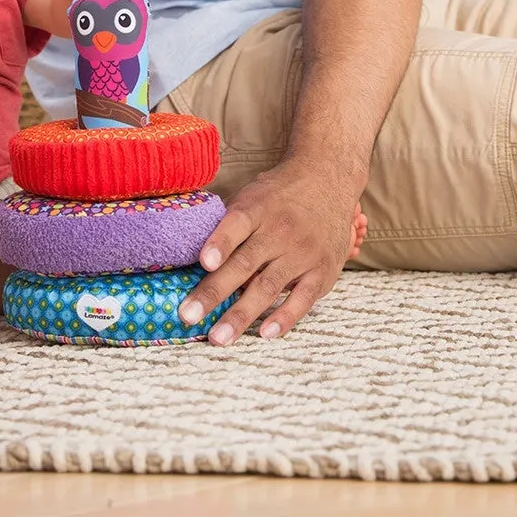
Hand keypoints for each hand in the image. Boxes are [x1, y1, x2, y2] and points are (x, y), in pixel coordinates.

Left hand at [176, 158, 363, 344]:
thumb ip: (227, 223)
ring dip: (242, 314)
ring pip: (268, 286)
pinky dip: (285, 317)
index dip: (220, 243)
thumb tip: (188, 251)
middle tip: (188, 316)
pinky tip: (266, 333)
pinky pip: (303, 298)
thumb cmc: (278, 194)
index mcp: (257, 208)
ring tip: (219, 338)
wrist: (328, 179)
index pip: (237, 224)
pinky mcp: (323, 270)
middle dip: (214, 292)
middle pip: (244, 263)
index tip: (203, 262)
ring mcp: (303, 252)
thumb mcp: (252, 194)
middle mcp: (280, 230)